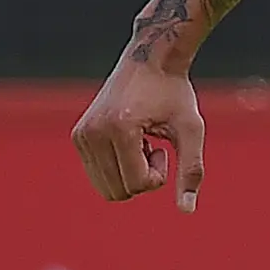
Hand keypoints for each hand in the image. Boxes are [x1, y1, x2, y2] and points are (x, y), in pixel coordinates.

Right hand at [72, 53, 207, 210]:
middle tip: (154, 148)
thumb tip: (187, 210)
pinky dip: (118, 166)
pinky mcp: (78, 135)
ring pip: (106, 188)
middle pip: (118, 192)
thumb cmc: (175, 93)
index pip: (137, 184)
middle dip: (142, 179)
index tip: (164, 149)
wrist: (149, 59)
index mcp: (120, 130)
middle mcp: (93, 133)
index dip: (158, 175)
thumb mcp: (192, 130)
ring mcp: (81, 134)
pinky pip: (98, 174)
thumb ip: (191, 170)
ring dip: (130, 173)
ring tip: (141, 142)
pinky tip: (129, 139)